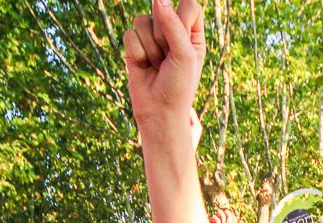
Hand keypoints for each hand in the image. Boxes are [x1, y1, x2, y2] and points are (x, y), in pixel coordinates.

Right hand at [123, 0, 205, 126]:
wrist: (159, 112)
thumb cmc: (179, 87)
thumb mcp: (184, 54)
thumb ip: (173, 25)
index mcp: (193, 34)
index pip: (189, 5)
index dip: (182, 16)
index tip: (180, 37)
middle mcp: (173, 32)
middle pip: (162, 10)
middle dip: (163, 37)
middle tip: (168, 60)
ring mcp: (152, 38)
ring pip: (142, 20)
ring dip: (149, 47)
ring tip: (156, 65)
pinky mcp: (135, 46)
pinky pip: (129, 34)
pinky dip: (136, 52)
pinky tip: (143, 67)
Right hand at [209, 207, 241, 222]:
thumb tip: (241, 220)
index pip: (232, 215)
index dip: (233, 218)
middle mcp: (222, 222)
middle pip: (226, 211)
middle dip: (228, 216)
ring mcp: (216, 222)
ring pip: (220, 212)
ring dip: (223, 217)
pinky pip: (214, 216)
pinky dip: (217, 220)